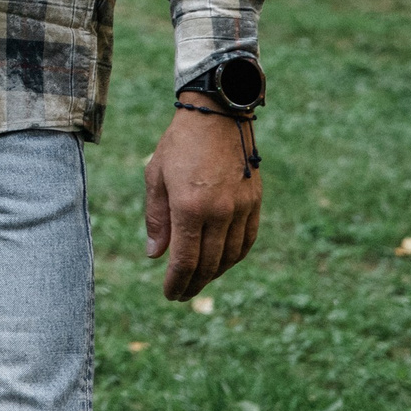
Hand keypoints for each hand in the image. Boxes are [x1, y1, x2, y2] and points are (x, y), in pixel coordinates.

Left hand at [143, 92, 261, 300]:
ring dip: (214, 274)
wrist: (217, 116)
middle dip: (193, 284)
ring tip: (198, 280)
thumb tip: (156, 256)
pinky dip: (234, 257)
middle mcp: (219, 212)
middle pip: (208, 264)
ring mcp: (241, 208)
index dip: (177, 282)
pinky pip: (247, 241)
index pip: (185, 259)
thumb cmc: (179, 144)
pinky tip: (222, 262)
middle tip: (181, 294)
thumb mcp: (156, 176)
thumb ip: (157, 219)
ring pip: (230, 257)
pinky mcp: (255, 202)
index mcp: (189, 206)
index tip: (169, 293)